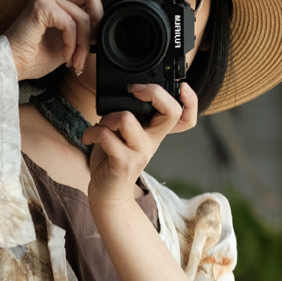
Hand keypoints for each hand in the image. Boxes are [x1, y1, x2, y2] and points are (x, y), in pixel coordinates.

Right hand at [3, 0, 122, 80]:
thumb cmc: (34, 55)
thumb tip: (98, 31)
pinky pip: (71, 24)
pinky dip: (71, 44)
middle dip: (97, 23)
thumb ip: (81, 31)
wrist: (13, 65)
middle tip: (91, 45)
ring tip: (75, 61)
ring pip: (82, 16)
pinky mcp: (42, 6)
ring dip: (83, 44)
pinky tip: (65, 56)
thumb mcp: (66, 42)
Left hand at [84, 82, 198, 207]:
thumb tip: (120, 94)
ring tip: (100, 127)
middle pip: (171, 111)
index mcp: (155, 133)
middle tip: (133, 91)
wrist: (107, 194)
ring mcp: (140, 153)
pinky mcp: (123, 162)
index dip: (192, 101)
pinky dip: (93, 132)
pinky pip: (106, 135)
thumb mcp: (125, 135)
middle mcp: (153, 142)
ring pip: (127, 118)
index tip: (181, 87)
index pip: (186, 118)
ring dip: (107, 117)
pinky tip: (89, 137)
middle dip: (152, 91)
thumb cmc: (112, 160)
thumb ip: (130, 116)